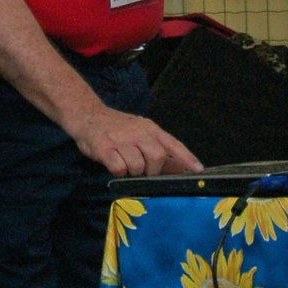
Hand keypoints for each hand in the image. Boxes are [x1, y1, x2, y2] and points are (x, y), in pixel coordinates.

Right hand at [68, 106, 202, 176]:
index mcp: (150, 128)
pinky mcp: (104, 148)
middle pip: (157, 157)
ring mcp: (121, 139)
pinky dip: (119, 172)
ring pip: (138, 165)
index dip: (187, 158)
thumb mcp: (140, 133)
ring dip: (133, 172)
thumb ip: (158, 148)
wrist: (88, 115)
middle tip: (143, 171)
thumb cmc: (118, 128)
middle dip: (152, 170)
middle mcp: (138, 132)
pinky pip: (119, 168)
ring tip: (125, 165)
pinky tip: (114, 165)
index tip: (199, 171)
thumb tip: (179, 168)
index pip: (173, 144)